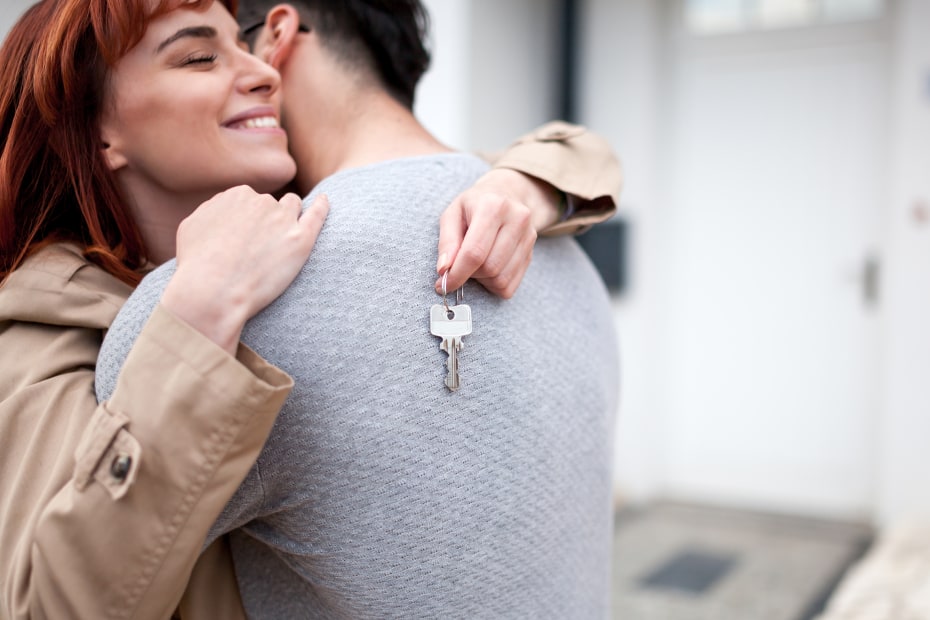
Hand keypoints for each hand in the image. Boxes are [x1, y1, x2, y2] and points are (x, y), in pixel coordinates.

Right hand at [161, 186, 327, 353]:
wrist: (212, 291)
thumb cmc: (196, 266)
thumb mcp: (191, 228)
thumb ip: (211, 212)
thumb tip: (221, 209)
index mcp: (236, 195)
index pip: (249, 201)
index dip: (249, 221)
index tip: (246, 239)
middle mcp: (261, 201)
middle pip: (271, 205)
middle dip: (268, 221)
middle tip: (259, 250)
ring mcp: (282, 218)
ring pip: (293, 206)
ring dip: (290, 216)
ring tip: (284, 239)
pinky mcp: (301, 239)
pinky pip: (317, 214)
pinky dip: (322, 206)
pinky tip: (324, 202)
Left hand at [436, 169, 558, 297]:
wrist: (508, 194)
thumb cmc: (475, 205)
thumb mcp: (453, 213)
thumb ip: (447, 242)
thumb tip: (444, 270)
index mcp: (493, 206)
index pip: (475, 252)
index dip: (457, 274)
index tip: (444, 285)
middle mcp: (516, 220)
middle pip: (490, 268)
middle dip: (470, 275)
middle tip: (460, 266)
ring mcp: (529, 237)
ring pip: (501, 279)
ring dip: (482, 280)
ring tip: (475, 263)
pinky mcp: (532, 252)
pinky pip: (511, 285)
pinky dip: (494, 284)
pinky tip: (488, 269)